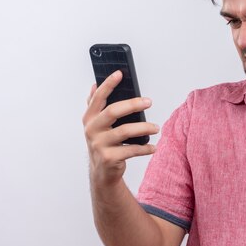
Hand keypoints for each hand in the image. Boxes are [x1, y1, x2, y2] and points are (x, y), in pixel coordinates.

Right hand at [82, 70, 158, 188]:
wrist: (102, 171)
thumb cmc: (104, 143)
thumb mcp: (97, 124)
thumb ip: (95, 106)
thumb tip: (95, 84)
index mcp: (90, 118)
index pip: (98, 98)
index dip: (108, 84)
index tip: (119, 73)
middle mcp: (92, 130)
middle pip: (112, 112)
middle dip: (132, 104)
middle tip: (149, 102)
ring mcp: (99, 145)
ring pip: (124, 131)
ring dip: (144, 128)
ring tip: (156, 128)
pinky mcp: (109, 158)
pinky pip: (131, 150)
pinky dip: (145, 148)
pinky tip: (153, 147)